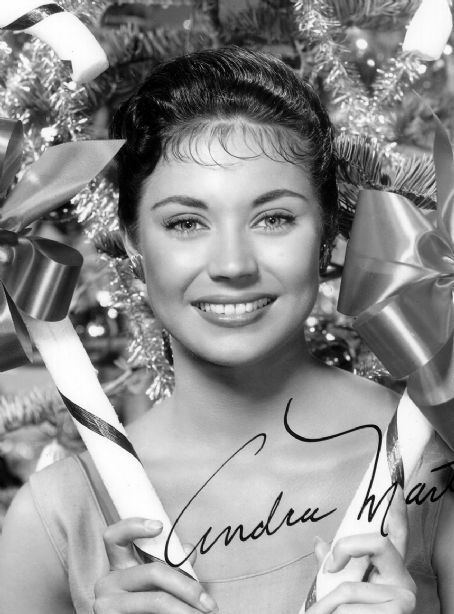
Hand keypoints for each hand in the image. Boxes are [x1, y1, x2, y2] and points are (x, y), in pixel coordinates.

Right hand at [93, 517, 218, 612]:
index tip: (160, 526)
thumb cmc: (144, 611)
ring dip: (185, 609)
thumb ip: (171, 568)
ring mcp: (106, 604)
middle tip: (208, 603)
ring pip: (156, 599)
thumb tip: (188, 549)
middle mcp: (107, 583)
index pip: (114, 537)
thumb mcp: (155, 587)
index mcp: (117, 568)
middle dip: (186, 586)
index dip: (133, 526)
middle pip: (152, 571)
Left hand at [308, 487, 415, 612]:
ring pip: (351, 587)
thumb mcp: (346, 591)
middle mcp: (404, 582)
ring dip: (329, 605)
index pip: (398, 536)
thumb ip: (337, 568)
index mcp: (391, 572)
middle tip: (329, 567)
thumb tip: (318, 543)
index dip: (399, 512)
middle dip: (346, 549)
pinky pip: (351, 607)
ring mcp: (404, 600)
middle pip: (377, 542)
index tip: (394, 488)